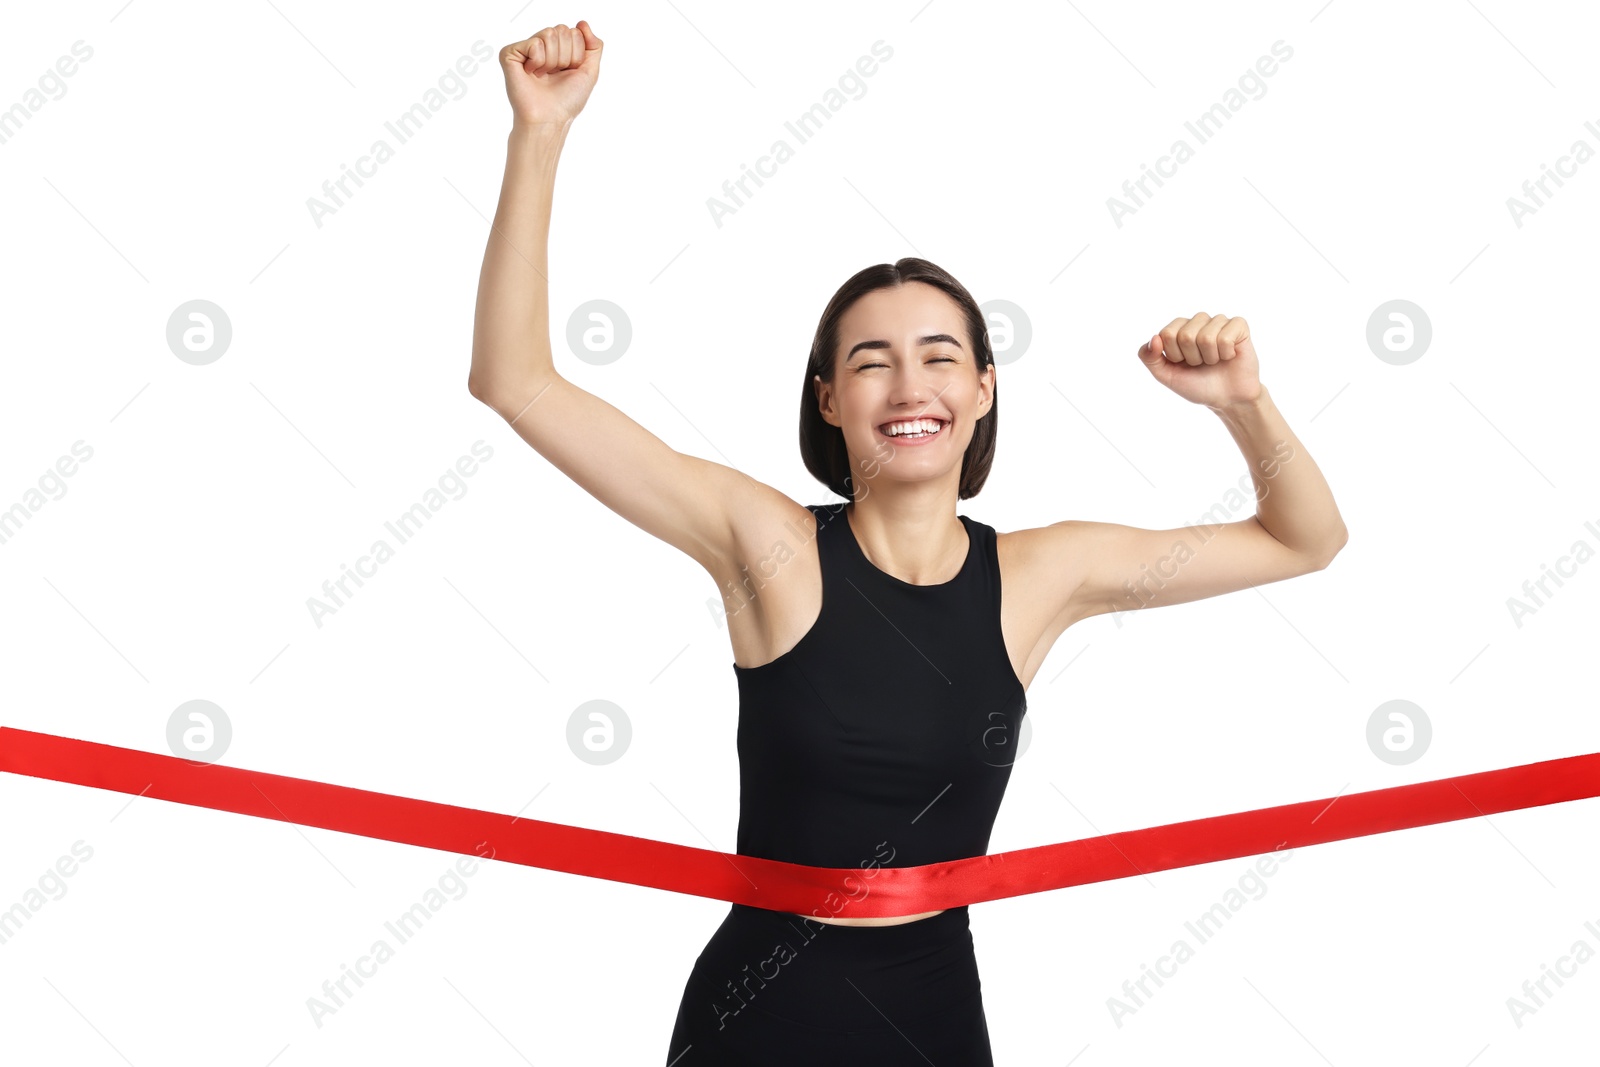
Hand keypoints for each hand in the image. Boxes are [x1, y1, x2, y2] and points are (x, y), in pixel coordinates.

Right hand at [500, 20, 603, 127]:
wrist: (550, 118)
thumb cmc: (567, 100)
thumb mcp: (590, 71)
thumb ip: (594, 46)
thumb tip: (582, 23)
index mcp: (559, 49)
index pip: (574, 32)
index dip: (577, 55)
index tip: (568, 72)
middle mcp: (541, 46)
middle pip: (562, 30)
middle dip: (566, 56)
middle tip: (555, 75)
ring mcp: (525, 49)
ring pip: (549, 34)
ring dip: (553, 61)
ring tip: (543, 75)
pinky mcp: (510, 53)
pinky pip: (534, 43)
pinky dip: (538, 61)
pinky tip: (531, 74)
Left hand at [1137, 313, 1262, 408]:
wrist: (1226, 398)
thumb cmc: (1196, 385)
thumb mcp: (1166, 376)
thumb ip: (1149, 358)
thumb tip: (1154, 338)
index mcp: (1178, 328)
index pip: (1167, 334)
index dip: (1174, 355)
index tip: (1182, 363)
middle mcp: (1198, 321)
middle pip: (1186, 335)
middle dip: (1192, 358)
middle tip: (1201, 363)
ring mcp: (1218, 321)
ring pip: (1206, 337)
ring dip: (1209, 357)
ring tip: (1214, 360)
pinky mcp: (1239, 325)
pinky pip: (1226, 337)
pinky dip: (1225, 354)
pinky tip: (1229, 356)